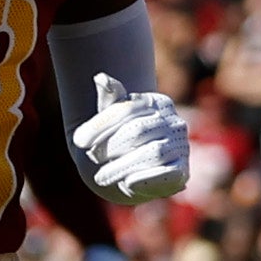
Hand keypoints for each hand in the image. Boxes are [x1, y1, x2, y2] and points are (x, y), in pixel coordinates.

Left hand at [72, 73, 190, 201]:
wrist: (134, 172)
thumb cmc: (119, 141)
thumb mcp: (111, 119)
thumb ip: (109, 100)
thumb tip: (100, 77)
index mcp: (157, 103)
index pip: (127, 109)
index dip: (100, 125)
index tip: (78, 142)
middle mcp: (175, 122)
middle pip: (138, 130)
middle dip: (111, 146)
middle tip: (91, 158)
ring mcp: (181, 146)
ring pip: (152, 152)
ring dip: (122, 166)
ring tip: (100, 177)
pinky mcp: (183, 171)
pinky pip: (166, 173)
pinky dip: (145, 177)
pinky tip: (127, 183)